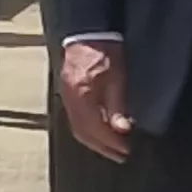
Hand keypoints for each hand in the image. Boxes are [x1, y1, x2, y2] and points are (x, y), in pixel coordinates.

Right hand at [59, 42, 132, 164]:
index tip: (125, 150)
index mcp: (82, 96)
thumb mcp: (118, 78)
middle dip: (102, 147)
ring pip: (78, 128)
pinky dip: (88, 130)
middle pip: (83, 132)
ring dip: (95, 141)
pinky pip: (76, 119)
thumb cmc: (105, 53)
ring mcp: (67, 98)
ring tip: (112, 147)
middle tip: (120, 156)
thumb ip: (118, 105)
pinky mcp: (69, 95)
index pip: (94, 128)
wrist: (88, 35)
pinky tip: (101, 131)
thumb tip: (122, 129)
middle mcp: (70, 100)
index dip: (110, 142)